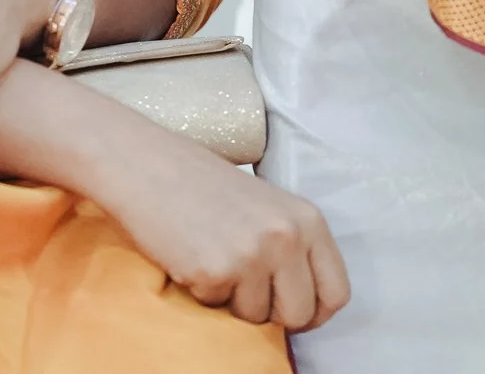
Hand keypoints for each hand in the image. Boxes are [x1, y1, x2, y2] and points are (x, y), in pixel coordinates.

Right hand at [97, 124, 351, 329]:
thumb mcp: (268, 207)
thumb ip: (293, 247)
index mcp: (308, 218)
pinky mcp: (214, 271)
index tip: (290, 310)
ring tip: (213, 260)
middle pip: (300, 314)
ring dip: (233, 302)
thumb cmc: (204, 186)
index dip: (314, 311)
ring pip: (256, 319)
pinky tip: (191, 256)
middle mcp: (287, 237)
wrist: (147, 165)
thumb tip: (308, 304)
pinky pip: (216, 309)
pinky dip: (202, 293)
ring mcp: (252, 255)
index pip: (337, 292)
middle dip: (272, 315)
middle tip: (244, 289)